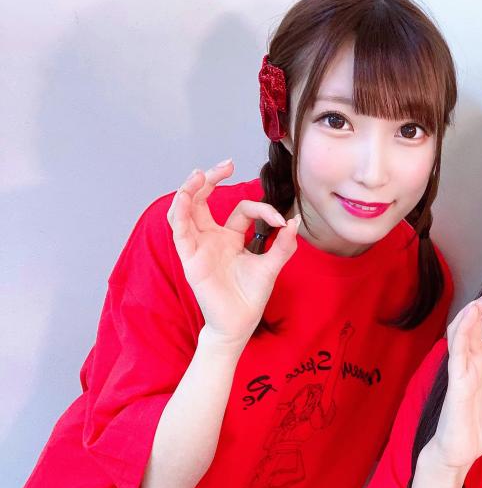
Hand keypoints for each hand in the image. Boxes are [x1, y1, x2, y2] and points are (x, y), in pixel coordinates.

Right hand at [166, 160, 298, 346]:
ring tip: (199, 175)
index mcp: (230, 237)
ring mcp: (199, 247)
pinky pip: (180, 231)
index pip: (241, 210)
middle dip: (210, 179)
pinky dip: (180, 212)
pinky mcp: (190, 258)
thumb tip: (295, 221)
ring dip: (189, 190)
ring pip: (185, 210)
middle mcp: (211, 238)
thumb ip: (284, 245)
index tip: (279, 220)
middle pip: (202, 200)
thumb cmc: (251, 297)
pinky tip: (185, 196)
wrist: (239, 323)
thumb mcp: (272, 266)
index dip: (261, 209)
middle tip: (225, 164)